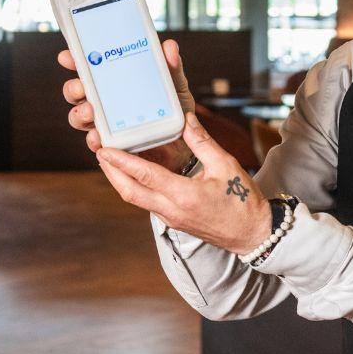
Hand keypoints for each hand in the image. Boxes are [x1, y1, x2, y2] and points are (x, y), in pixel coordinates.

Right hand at [57, 38, 196, 170]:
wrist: (185, 142)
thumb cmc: (173, 111)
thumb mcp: (175, 86)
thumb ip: (170, 67)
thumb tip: (169, 47)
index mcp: (114, 82)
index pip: (88, 69)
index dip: (74, 61)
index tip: (67, 57)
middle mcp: (104, 101)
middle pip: (76, 93)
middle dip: (73, 88)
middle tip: (81, 86)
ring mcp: (105, 123)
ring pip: (79, 116)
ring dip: (79, 112)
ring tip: (90, 110)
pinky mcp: (112, 145)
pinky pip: (95, 142)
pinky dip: (93, 139)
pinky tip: (98, 137)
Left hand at [96, 111, 271, 255]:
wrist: (252, 234)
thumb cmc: (243, 201)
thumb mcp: (226, 165)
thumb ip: (203, 142)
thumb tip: (186, 119)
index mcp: (184, 195)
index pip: (144, 176)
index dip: (121, 161)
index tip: (104, 148)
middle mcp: (172, 210)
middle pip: (129, 191)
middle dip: (111, 172)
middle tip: (99, 151)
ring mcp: (171, 218)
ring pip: (135, 198)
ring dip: (120, 180)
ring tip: (110, 160)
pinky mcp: (173, 220)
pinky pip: (147, 202)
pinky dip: (135, 187)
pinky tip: (133, 174)